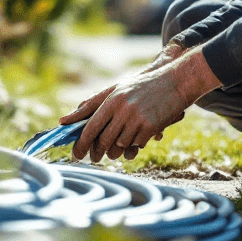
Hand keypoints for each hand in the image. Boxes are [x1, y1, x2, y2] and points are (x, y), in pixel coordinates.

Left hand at [63, 47, 220, 162]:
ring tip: (115, 150)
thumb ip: (93, 104)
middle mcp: (122, 108)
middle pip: (103, 140)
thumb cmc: (144, 86)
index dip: (81, 143)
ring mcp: (137, 118)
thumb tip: (65, 119)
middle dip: (97, 152)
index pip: (90, 126)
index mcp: (111, 99)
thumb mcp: (117, 89)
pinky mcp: (151, 126)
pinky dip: (134, 146)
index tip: (76, 155)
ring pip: (120, 145)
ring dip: (116, 151)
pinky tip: (135, 141)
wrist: (176, 81)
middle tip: (94, 158)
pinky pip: (137, 145)